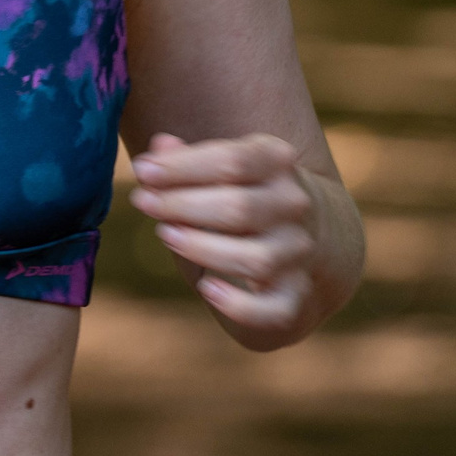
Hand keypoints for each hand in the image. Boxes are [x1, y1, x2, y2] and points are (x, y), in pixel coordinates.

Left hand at [129, 131, 317, 333]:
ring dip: (203, 249)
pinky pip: (273, 310)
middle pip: (239, 208)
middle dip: (182, 205)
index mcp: (278, 162)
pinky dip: (239, 305)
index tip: (142, 170)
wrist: (314, 239)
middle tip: (142, 201)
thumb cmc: (246, 197)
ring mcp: (299, 253)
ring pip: (255, 259)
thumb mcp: (225, 168)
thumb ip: (190, 158)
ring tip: (166, 234)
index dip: (182, 166)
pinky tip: (207, 289)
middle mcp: (295, 206)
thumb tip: (159, 146)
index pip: (233, 160)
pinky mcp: (295, 296)